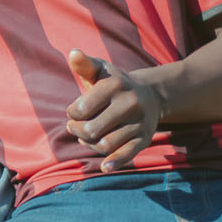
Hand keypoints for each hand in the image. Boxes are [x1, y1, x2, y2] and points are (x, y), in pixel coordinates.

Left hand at [65, 50, 163, 168]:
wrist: (150, 94)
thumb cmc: (114, 83)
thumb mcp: (100, 70)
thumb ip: (84, 64)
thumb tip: (73, 53)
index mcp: (115, 85)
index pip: (81, 109)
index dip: (72, 114)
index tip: (74, 112)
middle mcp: (129, 103)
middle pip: (91, 130)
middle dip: (77, 131)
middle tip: (75, 128)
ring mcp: (138, 123)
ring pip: (105, 144)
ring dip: (89, 144)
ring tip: (86, 137)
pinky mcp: (144, 138)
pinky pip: (128, 154)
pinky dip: (114, 162)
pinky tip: (104, 167)